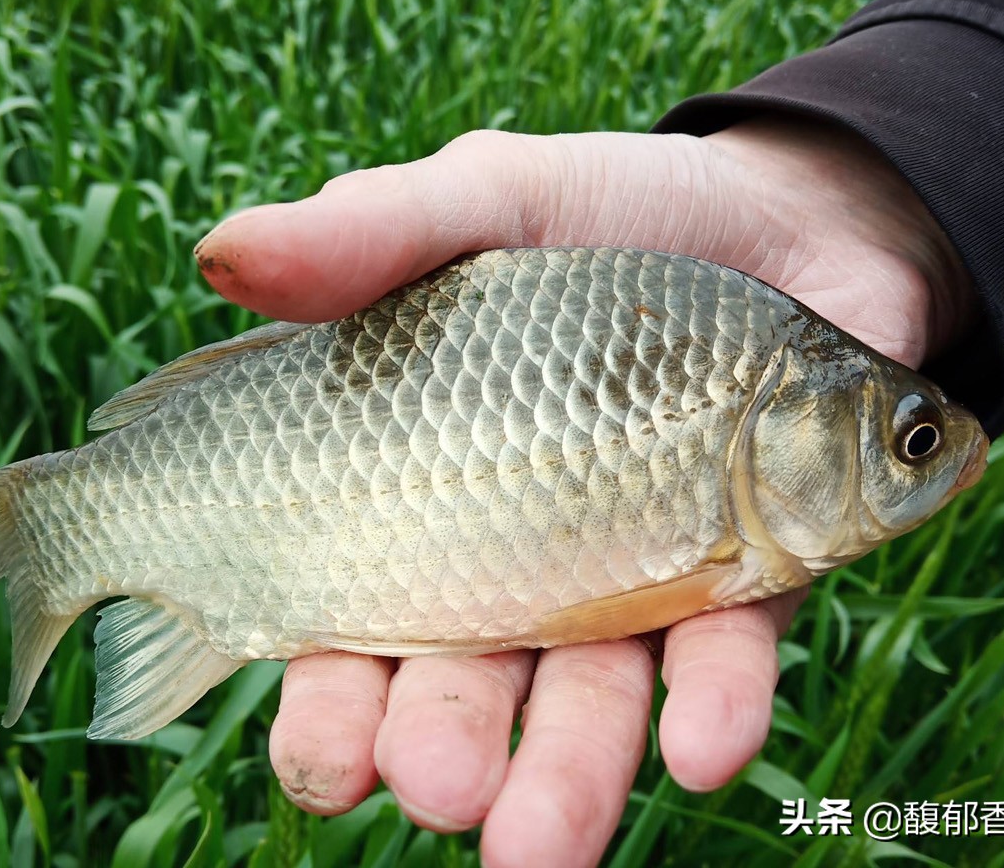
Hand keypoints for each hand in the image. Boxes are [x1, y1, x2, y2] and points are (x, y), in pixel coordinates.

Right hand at [195, 118, 974, 865]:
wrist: (784, 209)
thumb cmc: (608, 206)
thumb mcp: (484, 201)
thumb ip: (370, 233)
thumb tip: (218, 255)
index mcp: (427, 491)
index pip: (351, 620)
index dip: (328, 699)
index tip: (325, 755)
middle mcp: (522, 557)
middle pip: (466, 682)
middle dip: (444, 748)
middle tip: (437, 794)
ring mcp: (636, 575)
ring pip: (587, 698)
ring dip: (567, 770)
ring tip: (541, 845)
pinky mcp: (753, 571)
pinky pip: (728, 653)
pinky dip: (715, 703)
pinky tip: (699, 752)